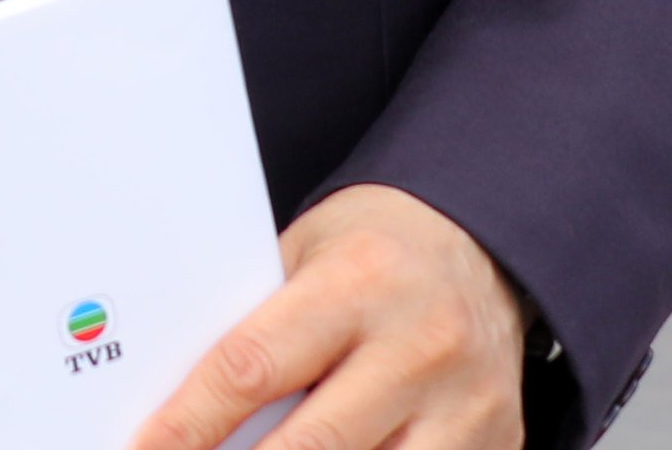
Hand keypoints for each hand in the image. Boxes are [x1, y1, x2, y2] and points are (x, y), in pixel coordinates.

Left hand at [132, 185, 526, 449]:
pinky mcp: (497, 442)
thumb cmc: (374, 250)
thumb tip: (173, 402)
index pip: (252, 368)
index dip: (187, 424)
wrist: (485, 243)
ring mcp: (468, 405)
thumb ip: (256, 327)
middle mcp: (420, 346)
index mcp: (360, 281)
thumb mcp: (306, 256)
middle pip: (311, 448)